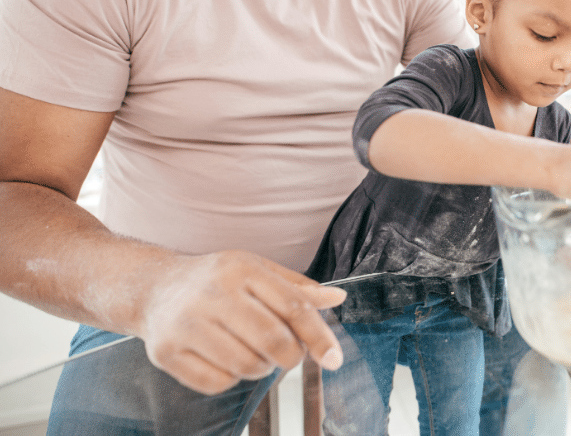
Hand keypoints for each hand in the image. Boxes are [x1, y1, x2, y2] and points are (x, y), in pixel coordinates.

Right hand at [136, 250, 345, 394]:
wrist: (153, 288)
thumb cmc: (216, 280)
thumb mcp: (257, 271)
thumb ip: (297, 288)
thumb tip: (337, 299)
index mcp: (241, 268)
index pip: (293, 306)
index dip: (319, 336)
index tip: (335, 359)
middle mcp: (213, 293)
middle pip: (273, 340)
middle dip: (291, 356)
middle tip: (288, 354)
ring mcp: (186, 323)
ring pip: (247, 365)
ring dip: (261, 368)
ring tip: (253, 352)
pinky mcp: (166, 351)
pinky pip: (218, 383)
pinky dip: (231, 379)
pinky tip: (225, 358)